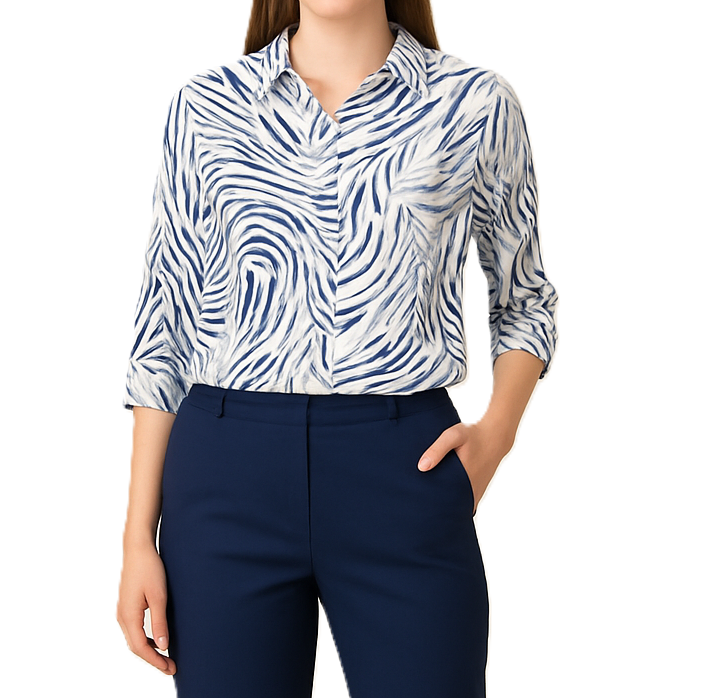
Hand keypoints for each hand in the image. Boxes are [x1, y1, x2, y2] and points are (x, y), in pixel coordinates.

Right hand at [116, 543, 176, 675]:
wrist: (138, 549)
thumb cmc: (149, 569)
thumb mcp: (159, 596)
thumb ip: (159, 622)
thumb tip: (163, 646)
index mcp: (128, 616)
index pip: (141, 648)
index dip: (155, 661)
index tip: (170, 668)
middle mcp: (122, 617)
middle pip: (136, 646)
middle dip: (153, 659)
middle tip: (171, 667)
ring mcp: (122, 611)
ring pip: (134, 639)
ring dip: (149, 650)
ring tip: (166, 657)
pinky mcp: (127, 605)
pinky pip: (134, 629)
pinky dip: (145, 639)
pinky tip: (157, 639)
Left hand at [417, 419, 514, 513]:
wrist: (496, 436)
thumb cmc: (472, 434)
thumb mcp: (453, 436)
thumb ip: (437, 449)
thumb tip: (421, 467)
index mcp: (463, 481)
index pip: (444, 504)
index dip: (431, 508)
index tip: (419, 508)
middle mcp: (471, 490)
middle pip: (451, 509)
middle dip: (437, 510)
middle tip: (422, 509)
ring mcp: (476, 492)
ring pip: (459, 507)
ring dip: (447, 506)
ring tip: (431, 505)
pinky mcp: (478, 489)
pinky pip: (466, 502)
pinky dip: (456, 502)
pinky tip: (444, 496)